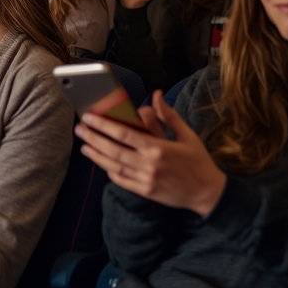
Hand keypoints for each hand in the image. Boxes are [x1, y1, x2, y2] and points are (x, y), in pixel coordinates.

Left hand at [75, 90, 226, 216]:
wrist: (208, 193)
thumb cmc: (198, 161)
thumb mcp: (187, 135)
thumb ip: (168, 115)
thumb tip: (156, 95)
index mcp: (158, 148)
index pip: (124, 134)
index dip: (103, 125)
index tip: (89, 117)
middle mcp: (149, 165)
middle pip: (113, 150)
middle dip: (93, 138)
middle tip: (80, 128)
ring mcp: (145, 181)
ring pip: (113, 166)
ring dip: (96, 155)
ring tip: (84, 145)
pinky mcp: (145, 192)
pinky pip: (122, 181)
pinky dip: (110, 171)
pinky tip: (102, 163)